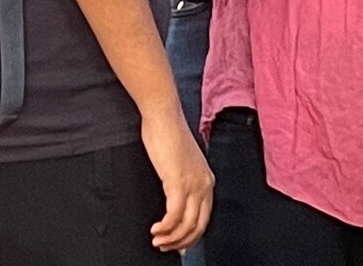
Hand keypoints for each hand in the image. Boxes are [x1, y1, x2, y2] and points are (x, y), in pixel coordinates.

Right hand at [141, 103, 212, 252]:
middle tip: (165, 247)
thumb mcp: (179, 160)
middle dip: (181, 241)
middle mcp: (204, 184)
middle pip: (198, 226)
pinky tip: (155, 229)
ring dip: (170, 238)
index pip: (204, 217)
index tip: (178, 245)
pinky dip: (165, 228)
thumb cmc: (166, 133)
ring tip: (157, 240)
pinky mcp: (178, 183)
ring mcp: (193, 185)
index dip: (191, 235)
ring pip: (186, 225)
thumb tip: (174, 197)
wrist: (163, 114)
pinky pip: (174, 216)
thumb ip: (181, 179)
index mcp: (207, 179)